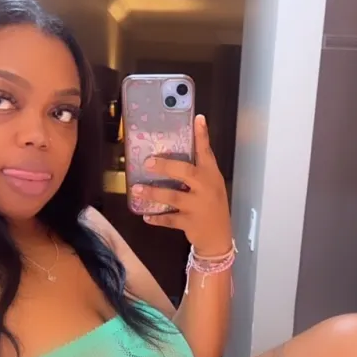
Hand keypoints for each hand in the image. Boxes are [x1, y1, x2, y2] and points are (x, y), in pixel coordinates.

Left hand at [132, 115, 231, 256]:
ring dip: (153, 193)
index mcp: (211, 175)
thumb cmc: (212, 206)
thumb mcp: (211, 186)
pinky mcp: (189, 223)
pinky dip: (157, 218)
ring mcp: (197, 206)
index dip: (202, 135)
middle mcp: (205, 188)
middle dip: (165, 166)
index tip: (198, 118)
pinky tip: (146, 216)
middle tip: (147, 162)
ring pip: (172, 197)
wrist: (219, 237)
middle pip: (185, 172)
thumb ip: (197, 172)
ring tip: (137, 190)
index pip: (206, 152)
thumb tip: (172, 157)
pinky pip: (169, 219)